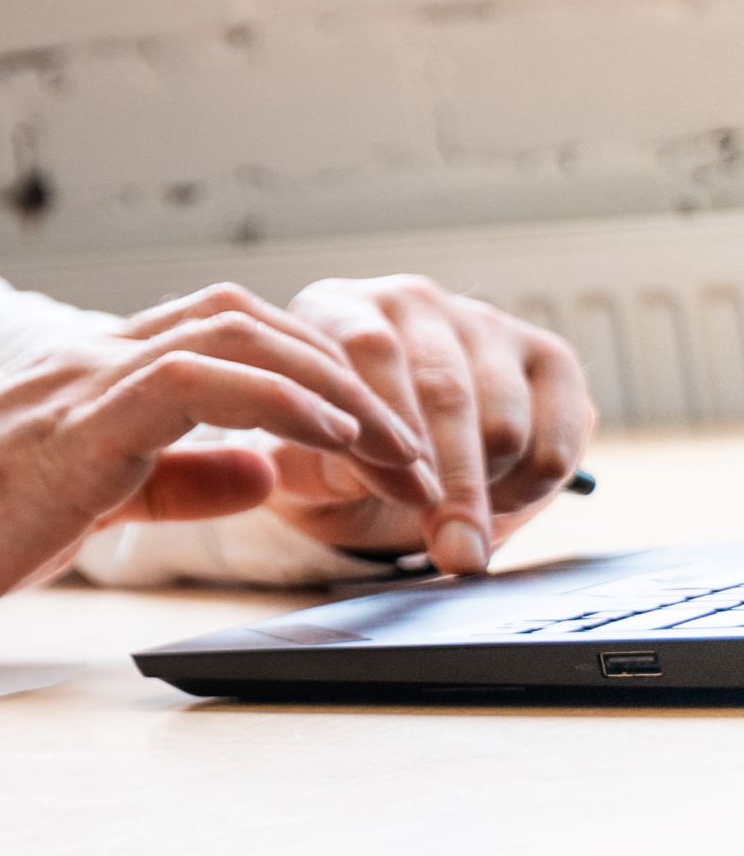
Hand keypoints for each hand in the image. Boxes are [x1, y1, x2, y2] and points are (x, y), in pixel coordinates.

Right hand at [0, 290, 444, 642]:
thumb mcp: (76, 507)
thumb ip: (170, 481)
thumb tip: (261, 470)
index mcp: (82, 378)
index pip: (220, 336)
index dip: (312, 373)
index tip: (375, 440)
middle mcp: (84, 360)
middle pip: (245, 317)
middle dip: (345, 372)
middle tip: (412, 448)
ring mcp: (76, 382)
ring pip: (236, 333)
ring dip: (335, 387)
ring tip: (395, 452)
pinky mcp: (72, 422)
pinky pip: (200, 383)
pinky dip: (281, 402)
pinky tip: (327, 445)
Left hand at [265, 274, 593, 573]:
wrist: (390, 455)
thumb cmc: (328, 450)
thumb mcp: (296, 455)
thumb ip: (298, 455)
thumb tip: (324, 465)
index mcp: (336, 307)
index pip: (370, 349)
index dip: (385, 421)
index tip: (396, 485)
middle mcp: (411, 301)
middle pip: (443, 388)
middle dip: (450, 482)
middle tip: (454, 553)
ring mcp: (483, 322)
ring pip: (504, 417)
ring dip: (489, 486)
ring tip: (460, 528)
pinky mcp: (547, 357)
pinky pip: (559, 432)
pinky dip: (535, 483)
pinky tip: (500, 501)